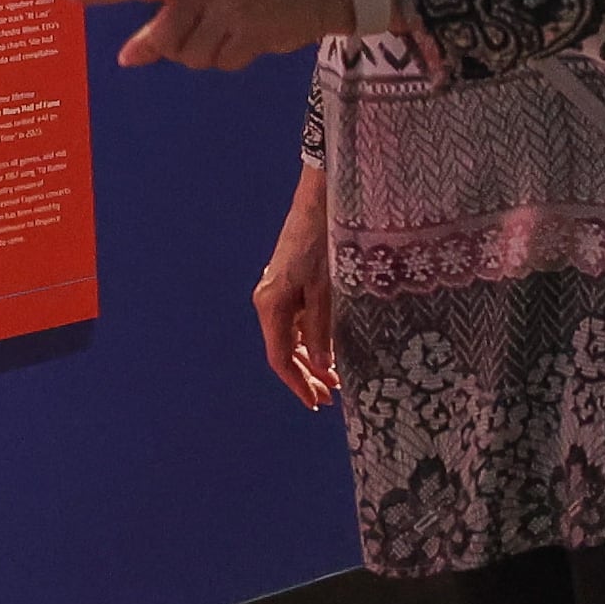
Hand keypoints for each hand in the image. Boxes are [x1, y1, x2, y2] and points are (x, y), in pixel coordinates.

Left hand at [74, 0, 353, 69]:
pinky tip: (252, 38)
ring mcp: (227, 4)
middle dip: (182, 47)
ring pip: (192, 56)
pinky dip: (235, 59)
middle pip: (166, 39)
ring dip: (211, 54)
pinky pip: (222, 62)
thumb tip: (127, 58)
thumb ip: (165, 21)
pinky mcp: (249, 28)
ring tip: (235, 30)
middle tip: (210, 31)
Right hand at [253, 188, 337, 407]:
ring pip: (291, 338)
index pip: (280, 357)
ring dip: (311, 360)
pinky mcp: (291, 285)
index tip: (317, 402)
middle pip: (284, 351)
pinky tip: (330, 351)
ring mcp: (279, 293)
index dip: (298, 383)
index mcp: (271, 305)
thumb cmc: (323, 241)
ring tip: (335, 380)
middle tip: (331, 398)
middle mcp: (269, 302)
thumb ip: (322, 328)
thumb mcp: (326, 289)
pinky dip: (313, 340)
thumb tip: (321, 367)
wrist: (320, 201)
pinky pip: (298, 322)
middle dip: (306, 377)